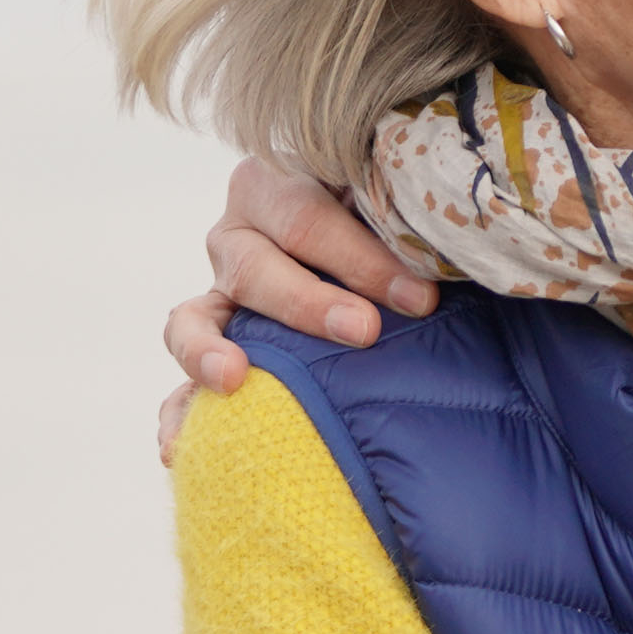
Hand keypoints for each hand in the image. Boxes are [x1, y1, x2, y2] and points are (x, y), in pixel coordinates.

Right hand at [157, 157, 442, 458]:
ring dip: (209, 350)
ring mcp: (217, 292)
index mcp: (278, 184)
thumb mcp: (394, 208)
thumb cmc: (389, 224)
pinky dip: (179, 412)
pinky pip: (181, 383)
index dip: (361, 259)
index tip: (421, 300)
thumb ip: (409, 222)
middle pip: (254, 267)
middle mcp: (238, 233)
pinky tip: (180, 449)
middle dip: (309, 303)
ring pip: (195, 318)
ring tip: (233, 379)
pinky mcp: (209, 344)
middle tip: (364, 333)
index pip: (309, 218)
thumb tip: (454, 258)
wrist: (370, 249)